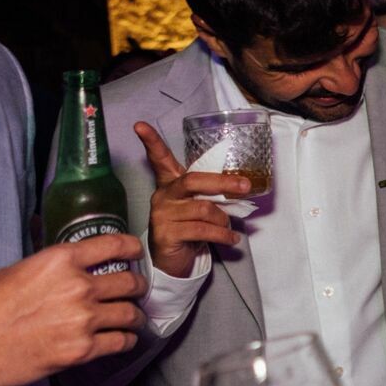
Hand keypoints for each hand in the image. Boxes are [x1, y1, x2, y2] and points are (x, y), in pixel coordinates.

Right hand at [0, 235, 146, 385]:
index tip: (135, 253)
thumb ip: (45, 269)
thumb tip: (60, 271)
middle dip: (136, 287)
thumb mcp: (12, 271)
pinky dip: (125, 341)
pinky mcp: (80, 351)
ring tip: (133, 318)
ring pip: (130, 313)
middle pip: (129, 281)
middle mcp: (78, 286)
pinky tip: (122, 340)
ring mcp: (82, 319)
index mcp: (60, 260)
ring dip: (134, 315)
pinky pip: (120, 342)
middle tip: (135, 292)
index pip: (113, 245)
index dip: (130, 248)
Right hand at [137, 122, 247, 279]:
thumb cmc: (190, 228)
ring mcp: (162, 215)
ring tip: (228, 228)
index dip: (151, 142)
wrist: (174, 261)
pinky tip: (231, 240)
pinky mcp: (166, 234)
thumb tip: (241, 186)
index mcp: (170, 184)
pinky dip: (222, 235)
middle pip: (193, 180)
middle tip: (244, 186)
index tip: (140, 124)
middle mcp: (163, 196)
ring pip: (204, 209)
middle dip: (223, 183)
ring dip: (223, 219)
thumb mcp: (200, 206)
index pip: (159, 159)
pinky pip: (202, 230)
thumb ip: (211, 193)